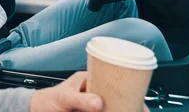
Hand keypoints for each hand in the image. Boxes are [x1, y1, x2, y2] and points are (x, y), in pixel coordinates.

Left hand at [29, 72, 149, 111]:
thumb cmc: (47, 100)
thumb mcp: (64, 97)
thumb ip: (80, 99)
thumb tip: (98, 102)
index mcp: (89, 81)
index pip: (112, 80)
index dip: (127, 88)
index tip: (138, 98)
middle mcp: (94, 93)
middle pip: (117, 97)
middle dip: (130, 104)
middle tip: (141, 110)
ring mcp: (94, 106)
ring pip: (113, 108)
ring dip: (123, 109)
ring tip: (136, 111)